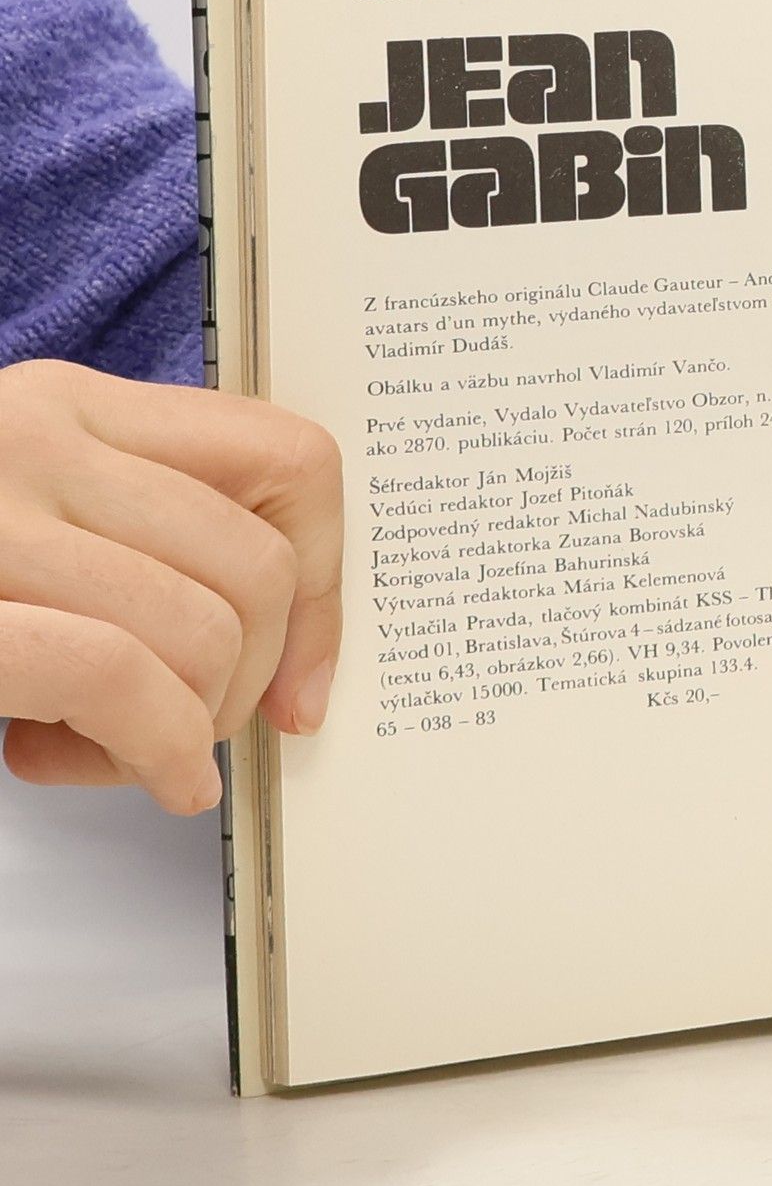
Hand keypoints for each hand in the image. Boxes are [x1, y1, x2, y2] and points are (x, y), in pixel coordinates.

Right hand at [0, 360, 342, 813]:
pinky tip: (146, 780)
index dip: (328, 582)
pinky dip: (161, 753)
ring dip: (184, 723)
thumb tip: (295, 651)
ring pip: (205, 627)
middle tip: (181, 723)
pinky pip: (123, 677)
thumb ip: (137, 547)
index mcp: (65, 405)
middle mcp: (27, 436)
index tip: (305, 672)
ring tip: (107, 743)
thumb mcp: (29, 533)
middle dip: (248, 677)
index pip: (288, 460)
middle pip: (259, 562)